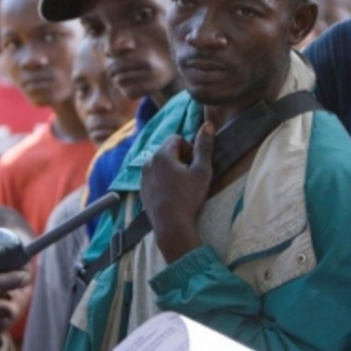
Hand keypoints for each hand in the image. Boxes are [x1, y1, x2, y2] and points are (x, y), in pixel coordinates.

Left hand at [141, 122, 213, 262]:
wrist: (171, 225)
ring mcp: (143, 177)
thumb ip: (204, 146)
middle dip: (180, 158)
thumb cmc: (188, 197)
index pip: (177, 138)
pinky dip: (163, 180)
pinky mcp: (142, 190)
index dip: (190, 149)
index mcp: (162, 154)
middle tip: (190, 175)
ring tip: (182, 186)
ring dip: (172, 169)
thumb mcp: (202, 170)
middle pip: (167, 150)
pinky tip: (172, 194)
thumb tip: (208, 125)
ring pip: (160, 164)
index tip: (195, 164)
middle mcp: (148, 162)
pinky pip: (154, 177)